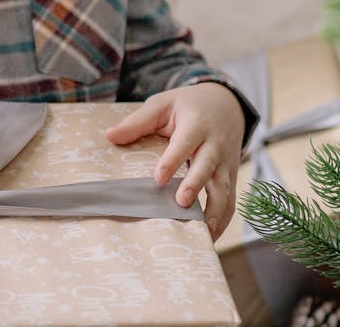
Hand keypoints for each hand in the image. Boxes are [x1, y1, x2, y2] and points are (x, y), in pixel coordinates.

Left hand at [105, 82, 244, 240]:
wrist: (226, 105)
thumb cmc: (188, 106)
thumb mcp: (163, 104)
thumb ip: (138, 121)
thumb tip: (109, 136)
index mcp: (197, 124)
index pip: (186, 142)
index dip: (173, 159)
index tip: (158, 178)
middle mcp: (215, 144)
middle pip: (207, 166)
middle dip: (195, 184)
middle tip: (181, 203)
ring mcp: (226, 162)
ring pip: (224, 187)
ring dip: (215, 210)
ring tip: (203, 231)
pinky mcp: (231, 176)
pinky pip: (231, 200)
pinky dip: (223, 219)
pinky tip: (211, 236)